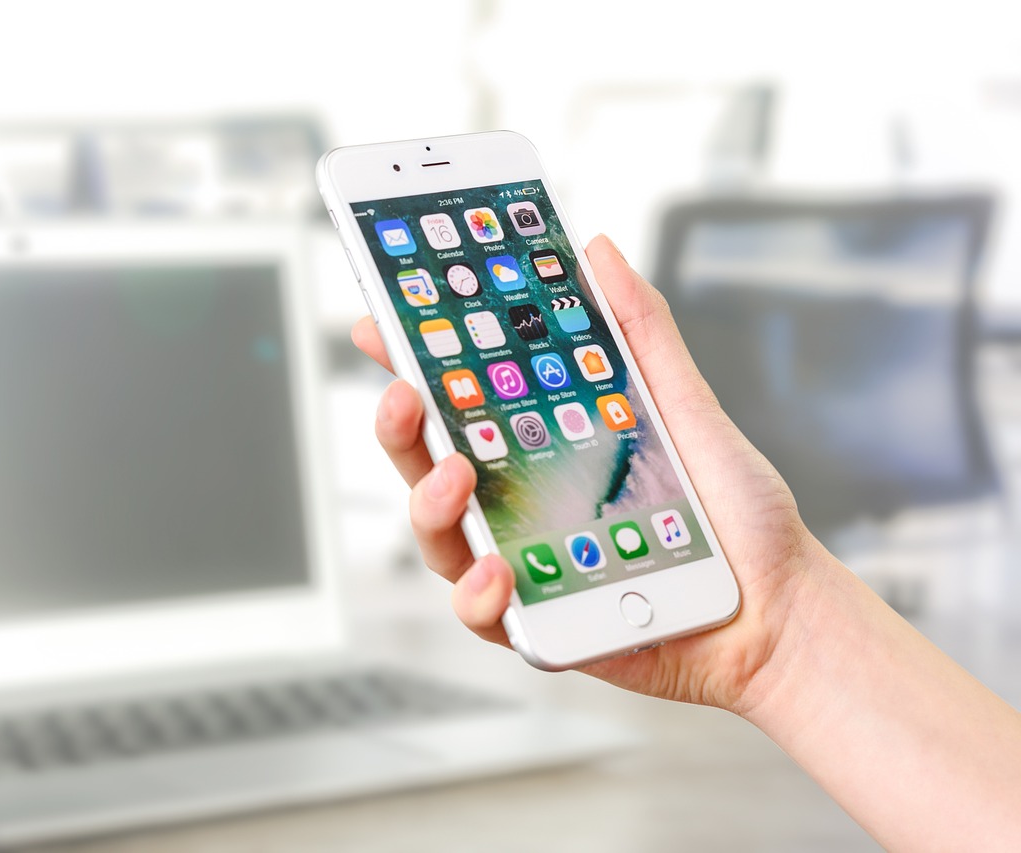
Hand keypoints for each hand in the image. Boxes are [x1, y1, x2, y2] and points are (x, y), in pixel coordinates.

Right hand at [352, 235, 831, 712]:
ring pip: (438, 537)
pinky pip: (482, 612)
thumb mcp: (684, 405)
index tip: (382, 324)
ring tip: (454, 479)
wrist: (778, 607)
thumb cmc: (733, 512)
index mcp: (540, 446)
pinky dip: (478, 593)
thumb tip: (599, 252)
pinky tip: (498, 572)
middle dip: (401, 426)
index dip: (413, 362)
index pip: (458, 399)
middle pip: (428, 462)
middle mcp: (519, 502)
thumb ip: (638, 331)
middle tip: (404, 395)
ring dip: (429, 504)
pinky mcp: (536, 621)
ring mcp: (521, 561)